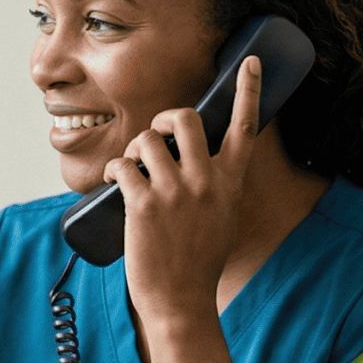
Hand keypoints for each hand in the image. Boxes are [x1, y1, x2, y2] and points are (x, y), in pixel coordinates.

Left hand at [105, 54, 262, 326]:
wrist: (181, 301)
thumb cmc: (198, 262)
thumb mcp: (221, 218)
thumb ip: (213, 187)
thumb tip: (189, 164)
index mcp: (230, 182)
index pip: (246, 126)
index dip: (249, 90)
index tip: (251, 62)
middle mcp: (206, 181)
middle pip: (185, 119)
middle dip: (165, 118)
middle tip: (156, 135)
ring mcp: (174, 192)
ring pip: (146, 140)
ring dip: (133, 149)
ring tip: (130, 170)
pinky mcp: (142, 205)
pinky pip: (121, 166)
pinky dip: (112, 169)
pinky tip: (111, 181)